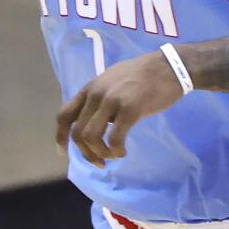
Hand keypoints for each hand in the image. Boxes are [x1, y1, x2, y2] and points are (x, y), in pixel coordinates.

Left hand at [55, 51, 183, 167]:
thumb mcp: (111, 81)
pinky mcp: (130, 109)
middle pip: (77, 132)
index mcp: (89, 88)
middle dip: (86, 153)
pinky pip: (114, 139)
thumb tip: (93, 122)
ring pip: (91, 138)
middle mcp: (96, 94)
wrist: (168, 67)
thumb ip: (99, 99)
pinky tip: (123, 151)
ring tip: (112, 155)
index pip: (64, 115)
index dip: (60, 137)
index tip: (64, 152)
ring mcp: (112, 101)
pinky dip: (116, 151)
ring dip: (100, 153)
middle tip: (99, 162)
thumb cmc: (142, 76)